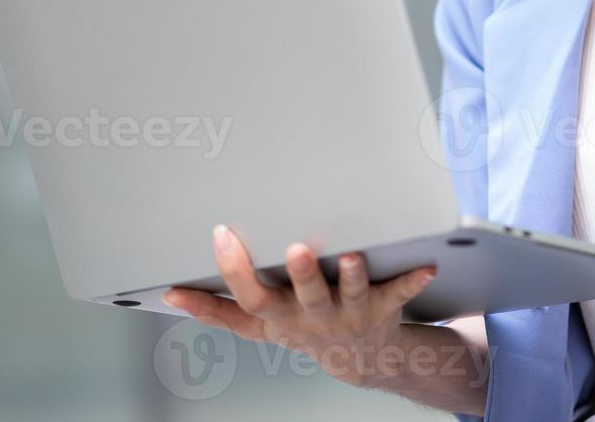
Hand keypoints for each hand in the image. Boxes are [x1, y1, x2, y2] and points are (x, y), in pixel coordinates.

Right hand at [162, 224, 436, 389]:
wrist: (360, 361)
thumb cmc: (301, 328)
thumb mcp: (256, 326)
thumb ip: (215, 309)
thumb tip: (168, 295)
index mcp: (279, 318)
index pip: (249, 298)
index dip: (233, 270)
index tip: (222, 234)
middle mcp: (313, 318)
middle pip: (305, 298)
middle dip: (301, 275)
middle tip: (295, 248)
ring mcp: (350, 315)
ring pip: (352, 295)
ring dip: (355, 277)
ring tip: (356, 256)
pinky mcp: (383, 308)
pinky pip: (400, 293)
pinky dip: (413, 280)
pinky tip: (427, 265)